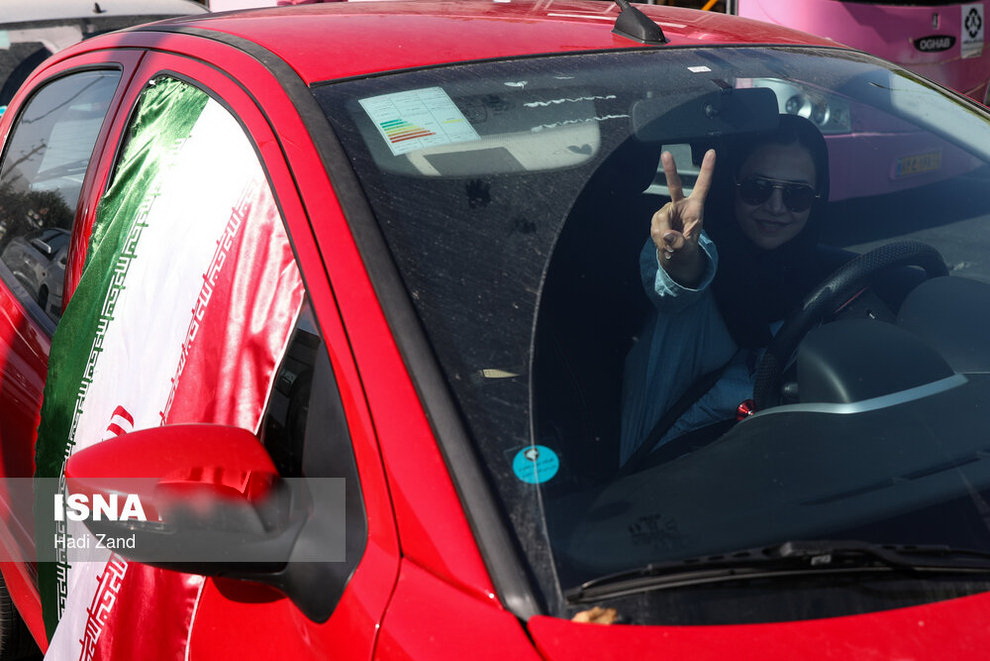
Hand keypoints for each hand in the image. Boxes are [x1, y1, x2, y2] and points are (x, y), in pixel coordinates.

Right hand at [650, 148, 714, 286]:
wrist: (675, 256)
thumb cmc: (686, 248)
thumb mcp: (688, 249)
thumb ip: (680, 243)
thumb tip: (667, 236)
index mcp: (695, 207)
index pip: (702, 186)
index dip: (707, 170)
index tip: (711, 152)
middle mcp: (680, 204)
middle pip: (674, 186)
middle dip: (670, 170)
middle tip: (666, 154)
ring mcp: (667, 210)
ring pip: (660, 218)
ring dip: (662, 235)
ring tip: (669, 247)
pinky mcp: (657, 218)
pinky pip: (654, 227)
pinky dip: (657, 238)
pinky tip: (663, 244)